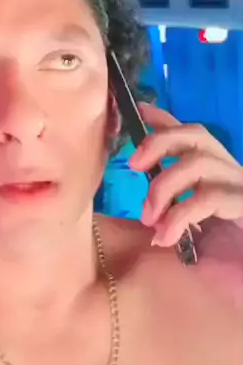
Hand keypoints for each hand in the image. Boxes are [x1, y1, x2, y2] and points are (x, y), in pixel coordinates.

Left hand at [129, 104, 242, 248]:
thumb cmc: (224, 254)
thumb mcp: (189, 222)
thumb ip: (168, 200)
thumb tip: (140, 175)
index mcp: (218, 171)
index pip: (192, 134)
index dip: (164, 120)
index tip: (138, 110)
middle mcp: (232, 172)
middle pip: (198, 135)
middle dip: (160, 142)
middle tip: (132, 165)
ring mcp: (242, 187)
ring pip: (199, 163)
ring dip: (164, 188)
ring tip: (149, 219)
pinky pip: (209, 197)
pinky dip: (180, 215)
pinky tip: (166, 237)